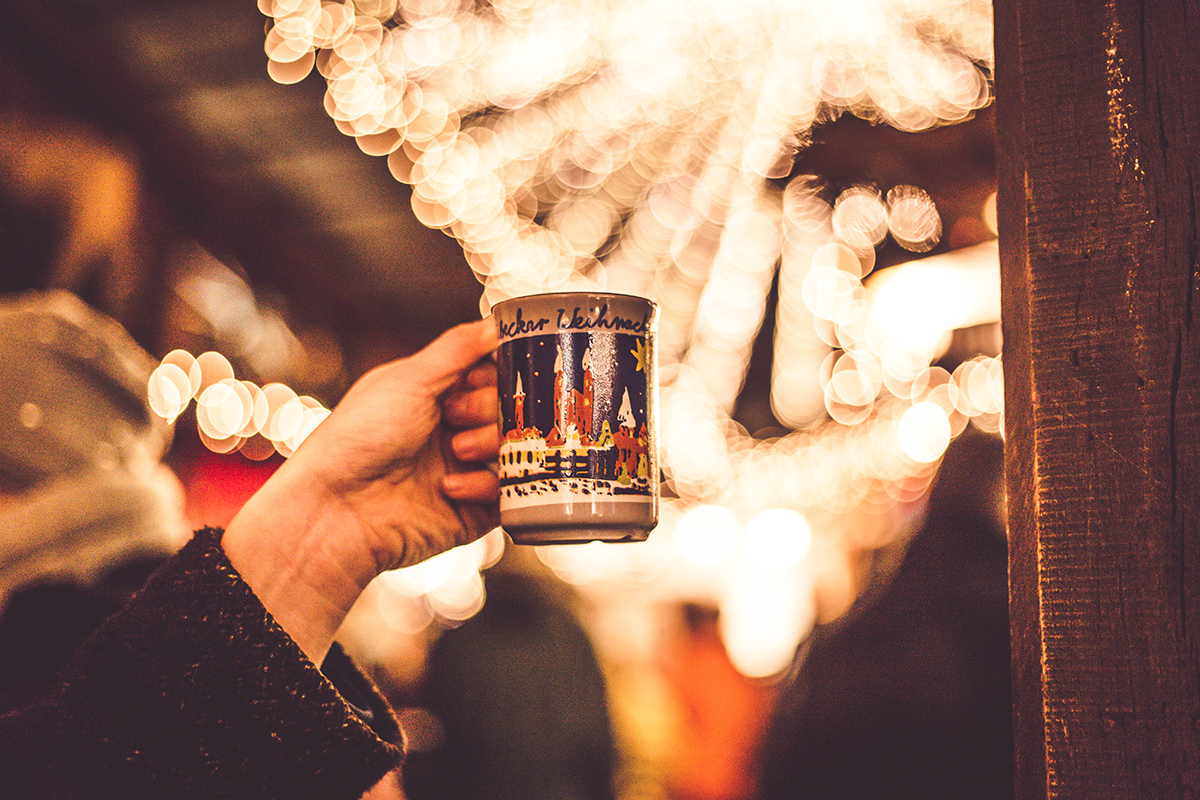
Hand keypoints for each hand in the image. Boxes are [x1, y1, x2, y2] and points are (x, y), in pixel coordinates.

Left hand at [222, 318, 499, 662]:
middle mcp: (453, 430)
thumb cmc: (358, 438)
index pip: (493, 374)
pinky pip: (505, 493)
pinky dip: (483, 486)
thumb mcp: (409, 379)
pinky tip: (449, 488)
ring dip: (488, 444)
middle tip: (455, 418)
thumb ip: (459, 348)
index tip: (481, 378)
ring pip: (515, 448)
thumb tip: (496, 322)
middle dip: (489, 410)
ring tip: (455, 452)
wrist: (338, 510)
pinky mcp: (473, 510)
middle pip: (509, 408)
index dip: (495, 374)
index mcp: (436, 395)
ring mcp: (465, 469)